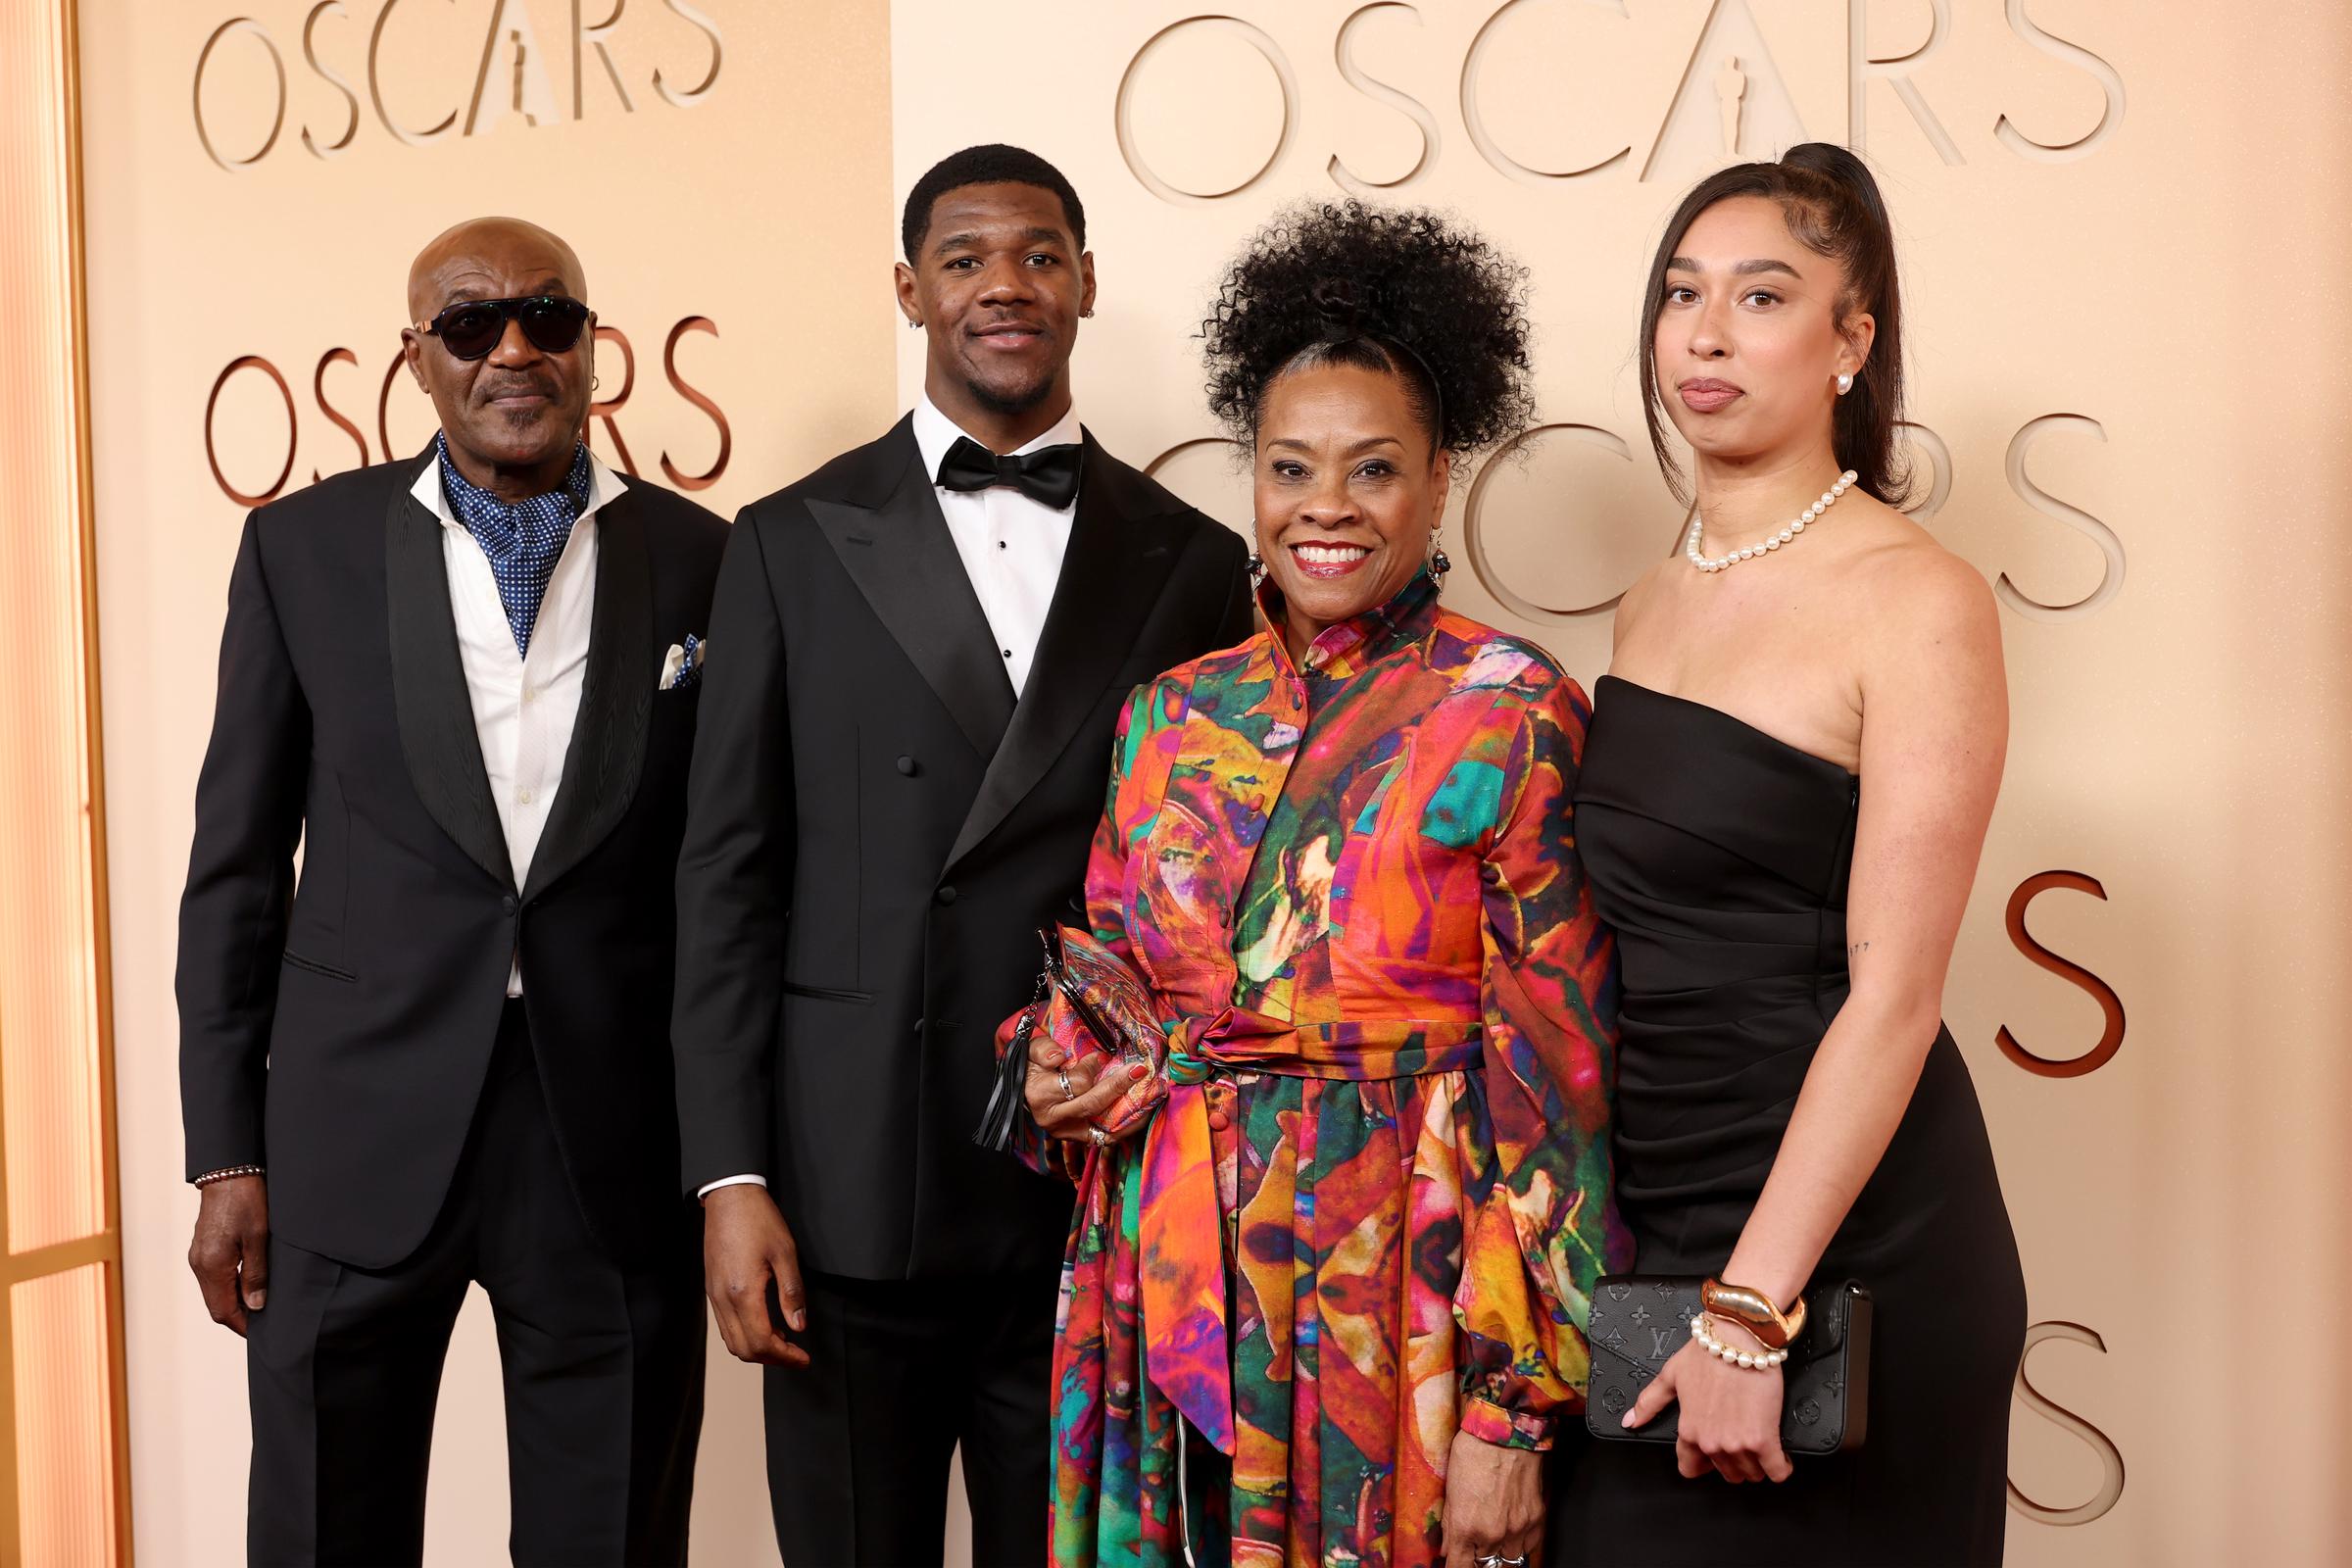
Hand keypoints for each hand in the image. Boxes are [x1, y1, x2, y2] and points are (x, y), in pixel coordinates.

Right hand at [188, 1175, 269, 1336]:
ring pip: (214, 1292)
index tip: (261, 1333)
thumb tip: (256, 1305)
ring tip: (260, 1304)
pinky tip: (248, 1283)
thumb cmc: (245, 1200)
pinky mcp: (202, 1248)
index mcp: (212, 1266)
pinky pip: (213, 1278)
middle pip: (216, 1305)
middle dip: (239, 1317)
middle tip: (264, 1322)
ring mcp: (198, 1257)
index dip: (242, 1325)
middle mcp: (200, 1265)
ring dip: (234, 1301)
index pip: (223, 1311)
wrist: (228, 1172)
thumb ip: (256, 1274)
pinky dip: (229, 1287)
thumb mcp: (259, 1238)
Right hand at [700, 1184, 811, 1367]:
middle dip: (772, 1359)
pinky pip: (725, 1325)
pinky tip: (765, 1325)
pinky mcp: (711, 1288)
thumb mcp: (785, 1252)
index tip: (804, 1358)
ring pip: (731, 1341)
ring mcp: (714, 1295)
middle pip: (743, 1349)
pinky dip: (745, 1335)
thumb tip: (799, 1325)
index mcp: (743, 1292)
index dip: (785, 1356)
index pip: (762, 1342)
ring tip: (783, 1342)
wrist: (729, 1196)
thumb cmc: (758, 1219)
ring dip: (757, 1349)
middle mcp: (723, 1299)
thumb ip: (792, 1292)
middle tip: (796, 1355)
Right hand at [1023, 1034, 1148, 1145]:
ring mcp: (1066, 1132)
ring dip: (1128, 1112)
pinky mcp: (1078, 1139)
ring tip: (1149, 1095)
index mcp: (1040, 1095)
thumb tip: (1058, 1057)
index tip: (1101, 1055)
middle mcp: (1053, 1118)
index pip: (1075, 1083)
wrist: (1025, 1089)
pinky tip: (1140, 1113)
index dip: (1092, 1067)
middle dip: (1118, 1086)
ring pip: (1103, 1127)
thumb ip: (1043, 1049)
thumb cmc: (1032, 1066)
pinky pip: (1106, 1137)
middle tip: (1138, 1070)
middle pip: (1092, 1105)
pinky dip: (1124, 1127)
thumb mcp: (1031, 1050)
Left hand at [1441, 1427, 1543, 1567]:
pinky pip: (1529, 1547)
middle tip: (1473, 1548)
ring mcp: (1517, 1528)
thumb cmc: (1474, 1451)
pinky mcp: (1536, 1519)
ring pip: (1509, 1561)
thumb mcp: (1451, 1487)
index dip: (1455, 1567)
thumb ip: (1449, 1523)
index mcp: (1466, 1526)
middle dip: (1477, 1559)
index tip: (1455, 1564)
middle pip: (1485, 1566)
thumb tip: (1448, 1547)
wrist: (1507, 1430)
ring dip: (1499, 1554)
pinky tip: (1511, 1535)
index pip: (1460, 1567)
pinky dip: (1519, 1545)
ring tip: (1492, 1542)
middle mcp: (1493, 1534)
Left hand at [1622, 1321, 1791, 1483]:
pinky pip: (1777, 1472)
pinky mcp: (1765, 1440)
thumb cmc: (1707, 1353)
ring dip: (1756, 1464)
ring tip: (1759, 1442)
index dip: (1704, 1463)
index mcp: (1688, 1431)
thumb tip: (1630, 1421)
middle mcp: (1711, 1443)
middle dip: (1734, 1461)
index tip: (1714, 1454)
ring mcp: (1738, 1444)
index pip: (1691, 1469)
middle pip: (1727, 1474)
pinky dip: (1780, 1468)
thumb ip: (1650, 1402)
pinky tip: (1779, 1455)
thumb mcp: (1671, 1375)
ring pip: (1751, 1475)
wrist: (1739, 1339)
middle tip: (1739, 1439)